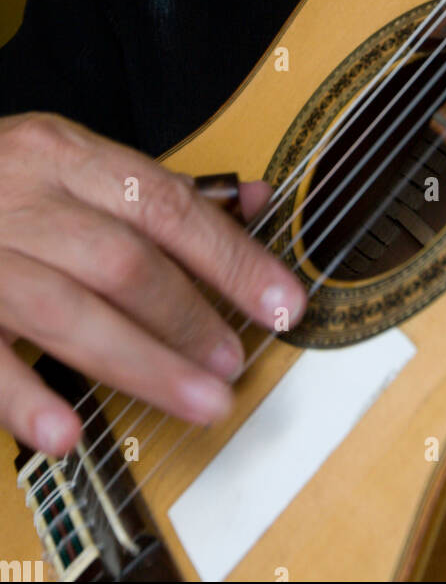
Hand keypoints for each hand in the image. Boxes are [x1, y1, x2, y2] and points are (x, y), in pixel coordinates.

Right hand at [0, 112, 305, 453]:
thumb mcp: (68, 158)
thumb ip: (155, 186)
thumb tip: (251, 200)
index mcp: (62, 153)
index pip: (165, 204)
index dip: (231, 256)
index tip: (281, 299)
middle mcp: (20, 195)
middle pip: (121, 261)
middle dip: (189, 318)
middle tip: (235, 363)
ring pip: (67, 312)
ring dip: (141, 363)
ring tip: (198, 400)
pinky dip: (24, 396)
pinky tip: (66, 431)